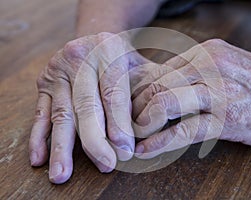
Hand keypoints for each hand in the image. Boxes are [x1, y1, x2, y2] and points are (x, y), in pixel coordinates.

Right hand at [29, 32, 152, 182]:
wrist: (96, 39)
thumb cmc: (123, 60)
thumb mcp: (140, 66)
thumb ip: (148, 92)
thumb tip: (150, 132)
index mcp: (108, 49)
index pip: (113, 93)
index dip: (119, 125)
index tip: (125, 151)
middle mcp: (79, 56)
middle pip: (85, 106)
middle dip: (95, 141)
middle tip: (105, 165)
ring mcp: (57, 69)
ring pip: (61, 113)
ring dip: (61, 147)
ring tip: (61, 174)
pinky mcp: (44, 82)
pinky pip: (40, 113)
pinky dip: (39, 137)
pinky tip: (40, 159)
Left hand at [132, 39, 250, 158]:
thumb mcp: (225, 69)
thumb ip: (193, 75)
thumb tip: (158, 85)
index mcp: (206, 53)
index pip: (156, 71)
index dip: (135, 92)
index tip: (125, 107)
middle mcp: (209, 67)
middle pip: (155, 85)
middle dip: (133, 109)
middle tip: (124, 124)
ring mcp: (219, 92)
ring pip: (164, 102)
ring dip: (142, 123)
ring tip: (132, 137)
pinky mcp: (228, 119)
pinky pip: (184, 129)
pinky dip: (160, 142)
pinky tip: (146, 150)